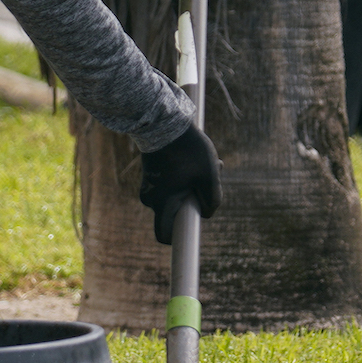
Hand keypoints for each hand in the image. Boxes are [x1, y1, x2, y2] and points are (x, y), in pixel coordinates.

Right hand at [136, 124, 220, 248]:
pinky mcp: (152, 176)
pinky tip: (197, 160)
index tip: (190, 241)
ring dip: (193, 187)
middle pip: (176, 214)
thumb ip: (213, 199)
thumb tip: (208, 212)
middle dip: (194, 202)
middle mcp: (150, 198)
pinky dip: (185, 179)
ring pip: (175, 197)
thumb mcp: (209, 174)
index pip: (165, 236)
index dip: (179, 241)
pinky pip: (170, 187)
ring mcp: (149, 187)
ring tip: (208, 165)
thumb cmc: (187, 148)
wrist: (163, 121)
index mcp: (162, 202)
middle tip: (208, 180)